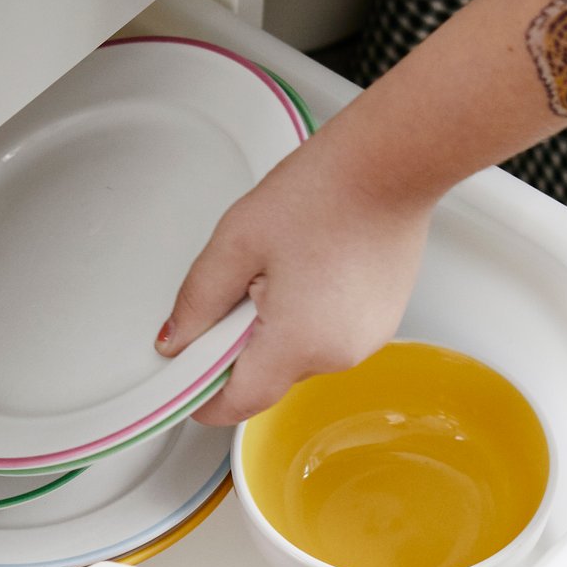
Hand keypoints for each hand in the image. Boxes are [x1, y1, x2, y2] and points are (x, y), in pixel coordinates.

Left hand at [156, 125, 434, 426]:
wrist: (391, 164)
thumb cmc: (324, 192)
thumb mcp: (236, 242)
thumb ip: (197, 301)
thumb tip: (176, 341)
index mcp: (298, 343)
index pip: (238, 402)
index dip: (205, 398)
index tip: (187, 382)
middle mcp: (338, 355)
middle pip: (269, 375)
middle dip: (244, 343)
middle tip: (245, 283)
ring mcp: (366, 342)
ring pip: (299, 355)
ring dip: (280, 327)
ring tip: (288, 266)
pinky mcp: (382, 325)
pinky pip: (330, 336)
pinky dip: (312, 315)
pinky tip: (316, 268)